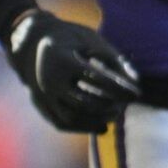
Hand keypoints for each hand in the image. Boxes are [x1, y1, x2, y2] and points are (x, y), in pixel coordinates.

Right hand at [5, 10, 140, 133]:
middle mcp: (49, 80)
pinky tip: (101, 126)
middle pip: (85, 101)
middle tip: (124, 104)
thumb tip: (135, 83)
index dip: (120, 88)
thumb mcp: (92, 41)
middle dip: (109, 105)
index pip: (98, 79)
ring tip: (114, 114)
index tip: (136, 93)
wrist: (30, 43)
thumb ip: (114, 60)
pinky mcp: (40, 105)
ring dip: (96, 119)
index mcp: (63, 60)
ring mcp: (41, 95)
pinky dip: (82, 127)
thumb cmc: (69, 39)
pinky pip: (61, 123)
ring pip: (72, 117)